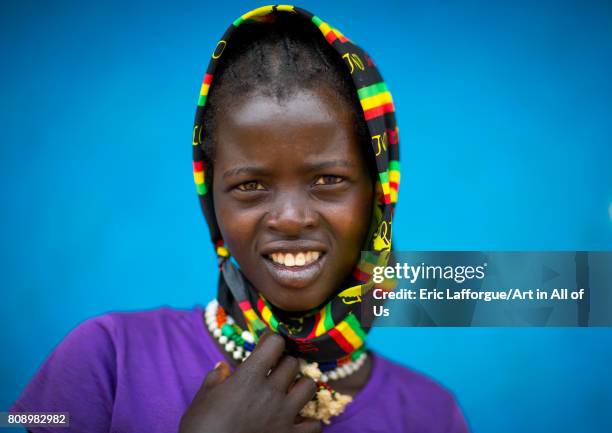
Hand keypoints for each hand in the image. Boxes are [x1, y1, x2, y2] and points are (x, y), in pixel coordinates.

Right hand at [179, 331, 321, 432]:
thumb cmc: (201, 429)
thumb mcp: (201, 400)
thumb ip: (215, 379)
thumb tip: (222, 367)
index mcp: (249, 377)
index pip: (274, 343)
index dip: (270, 342)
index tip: (265, 347)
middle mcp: (271, 392)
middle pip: (292, 363)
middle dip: (284, 364)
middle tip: (274, 372)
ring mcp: (284, 415)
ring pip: (309, 387)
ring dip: (301, 387)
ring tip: (290, 393)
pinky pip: (314, 424)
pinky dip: (309, 422)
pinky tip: (297, 422)